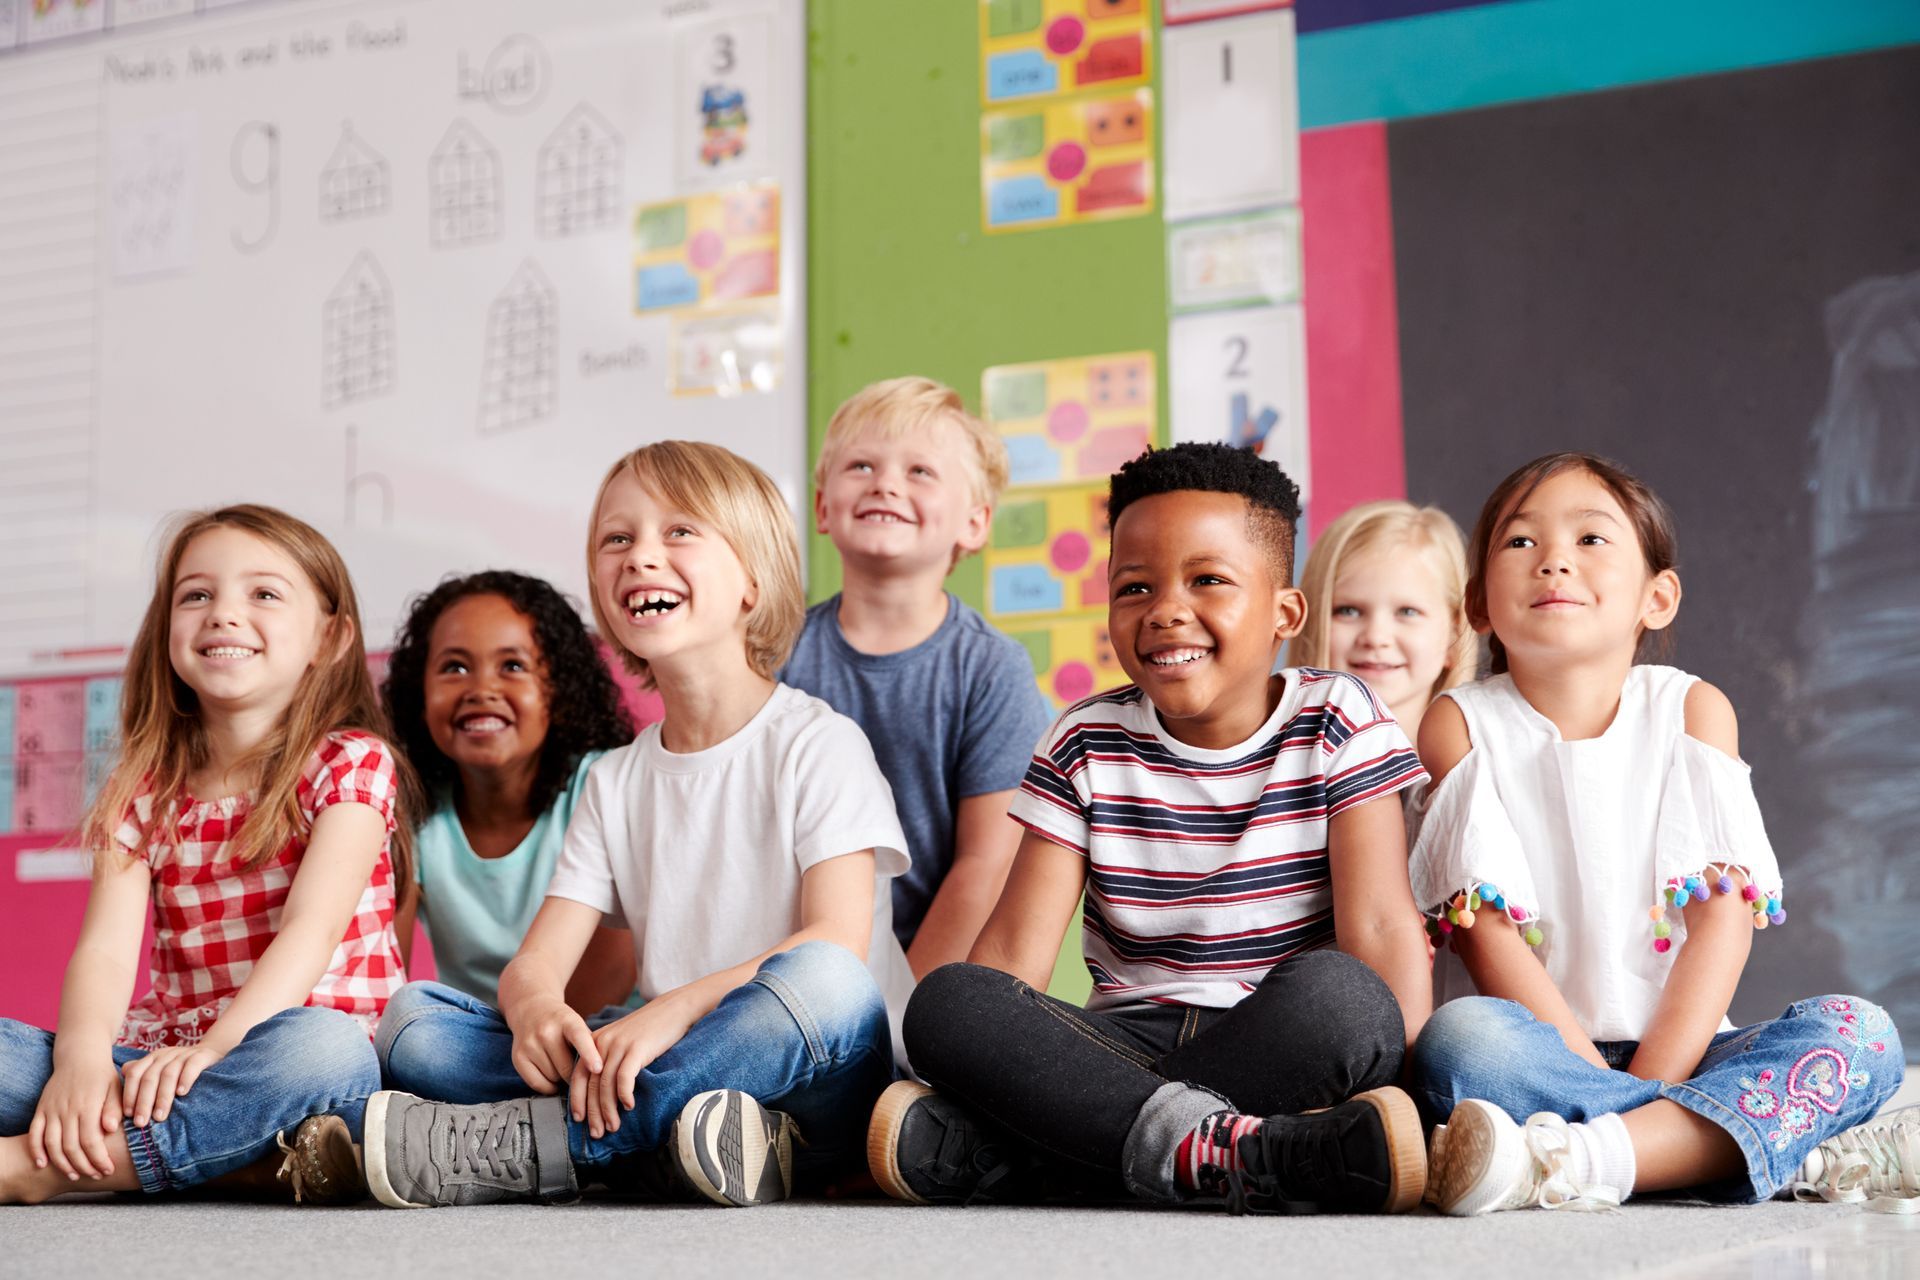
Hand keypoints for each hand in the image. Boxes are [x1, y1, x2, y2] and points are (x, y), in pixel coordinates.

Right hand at [29, 1056, 124, 1180]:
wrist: (80, 1056)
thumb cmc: (103, 1075)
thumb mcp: (116, 1088)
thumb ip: (114, 1108)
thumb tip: (111, 1129)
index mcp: (88, 1104)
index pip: (91, 1140)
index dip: (98, 1159)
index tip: (108, 1169)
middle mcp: (67, 1109)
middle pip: (71, 1146)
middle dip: (84, 1165)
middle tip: (95, 1175)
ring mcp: (51, 1109)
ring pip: (52, 1144)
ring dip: (61, 1163)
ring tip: (74, 1175)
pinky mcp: (41, 1109)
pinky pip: (34, 1133)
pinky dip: (35, 1150)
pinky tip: (42, 1164)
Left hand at [121, 1042, 227, 1126]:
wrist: (211, 1052)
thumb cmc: (179, 1070)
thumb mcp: (158, 1071)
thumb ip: (139, 1078)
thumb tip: (117, 1093)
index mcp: (151, 1059)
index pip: (134, 1074)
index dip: (130, 1094)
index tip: (128, 1115)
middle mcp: (165, 1055)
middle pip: (149, 1077)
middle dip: (143, 1102)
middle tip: (141, 1123)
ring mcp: (183, 1054)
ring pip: (168, 1074)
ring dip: (162, 1097)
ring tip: (160, 1117)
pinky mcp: (201, 1056)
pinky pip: (191, 1066)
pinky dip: (185, 1079)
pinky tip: (182, 1093)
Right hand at [508, 997, 601, 1095]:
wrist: (531, 1009)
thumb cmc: (562, 1023)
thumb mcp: (578, 1024)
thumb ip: (590, 1044)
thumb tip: (598, 1073)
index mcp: (567, 1020)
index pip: (580, 1037)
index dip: (589, 1054)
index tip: (598, 1068)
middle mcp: (546, 1031)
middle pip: (566, 1068)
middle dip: (575, 1074)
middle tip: (577, 1070)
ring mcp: (530, 1044)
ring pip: (553, 1078)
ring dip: (560, 1079)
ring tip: (561, 1066)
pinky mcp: (518, 1058)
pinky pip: (537, 1084)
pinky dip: (548, 1087)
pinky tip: (551, 1077)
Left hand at [579, 1002, 692, 1139]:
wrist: (673, 1009)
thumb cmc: (648, 1031)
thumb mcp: (621, 1042)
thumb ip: (607, 1061)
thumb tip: (601, 1094)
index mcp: (594, 1042)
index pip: (578, 1077)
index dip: (577, 1101)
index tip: (579, 1121)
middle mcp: (602, 1043)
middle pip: (591, 1084)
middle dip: (593, 1112)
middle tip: (598, 1133)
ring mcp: (619, 1045)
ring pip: (606, 1084)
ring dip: (609, 1110)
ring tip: (614, 1126)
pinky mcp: (636, 1048)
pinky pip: (625, 1077)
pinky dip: (624, 1094)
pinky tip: (629, 1106)